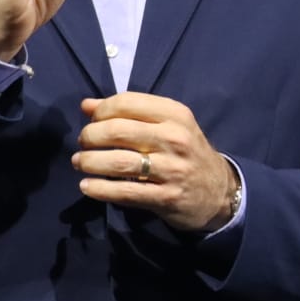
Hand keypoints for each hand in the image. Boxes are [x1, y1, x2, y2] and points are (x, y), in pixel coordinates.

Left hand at [73, 93, 238, 232]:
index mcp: (175, 114)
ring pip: (118, 162)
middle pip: (118, 131)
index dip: (101, 110)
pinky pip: (125, 192)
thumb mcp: (167, 125)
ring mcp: (172, 169)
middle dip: (90, 136)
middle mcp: (175, 138)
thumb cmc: (185, 152)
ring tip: (79, 162)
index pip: (127, 103)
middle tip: (82, 143)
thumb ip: (128, 113)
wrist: (220, 192)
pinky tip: (87, 186)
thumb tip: (86, 105)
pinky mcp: (166, 197)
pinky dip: (100, 189)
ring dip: (90, 161)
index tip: (91, 120)